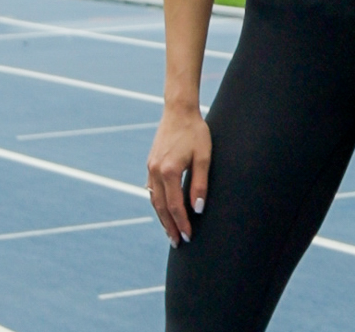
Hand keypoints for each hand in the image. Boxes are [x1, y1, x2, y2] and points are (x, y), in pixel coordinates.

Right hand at [147, 105, 210, 245]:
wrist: (179, 111)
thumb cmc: (195, 132)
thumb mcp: (204, 157)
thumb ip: (200, 184)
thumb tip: (197, 209)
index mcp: (168, 171)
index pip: (174, 206)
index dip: (182, 223)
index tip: (188, 237)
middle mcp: (155, 172)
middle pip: (161, 207)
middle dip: (169, 226)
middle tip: (177, 243)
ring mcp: (150, 168)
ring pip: (154, 200)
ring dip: (162, 218)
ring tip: (171, 232)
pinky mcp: (150, 164)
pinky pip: (151, 190)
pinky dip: (158, 204)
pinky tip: (164, 211)